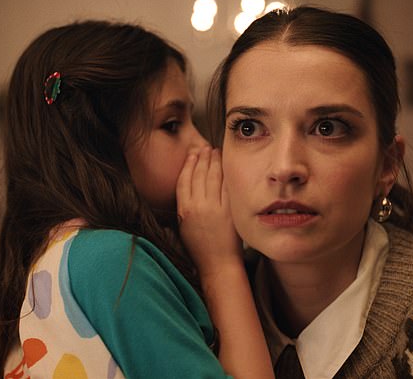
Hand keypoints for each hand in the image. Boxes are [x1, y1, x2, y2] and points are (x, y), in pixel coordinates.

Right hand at [177, 146, 241, 276]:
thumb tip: (186, 189)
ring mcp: (214, 208)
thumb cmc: (199, 248)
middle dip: (202, 158)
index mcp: (184, 210)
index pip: (184, 180)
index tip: (192, 155)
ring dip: (214, 161)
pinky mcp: (229, 210)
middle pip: (199, 175)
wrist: (218, 263)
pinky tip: (227, 165)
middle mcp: (198, 206)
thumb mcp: (183, 227)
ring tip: (215, 152)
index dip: (188, 165)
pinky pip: (227, 186)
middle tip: (205, 148)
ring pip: (213, 177)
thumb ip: (183, 207)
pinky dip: (226, 173)